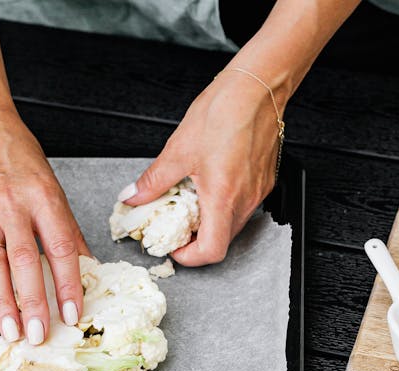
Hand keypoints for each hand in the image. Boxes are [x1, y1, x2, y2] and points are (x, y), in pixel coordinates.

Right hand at [0, 102, 89, 344]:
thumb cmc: (19, 155)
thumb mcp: (51, 186)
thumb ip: (66, 228)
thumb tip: (89, 266)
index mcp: (43, 198)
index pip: (61, 248)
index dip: (69, 284)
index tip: (75, 315)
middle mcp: (12, 206)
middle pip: (26, 261)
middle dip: (34, 302)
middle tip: (39, 335)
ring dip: (2, 302)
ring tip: (10, 333)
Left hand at [119, 70, 282, 265]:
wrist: (258, 86)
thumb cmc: (225, 111)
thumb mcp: (179, 149)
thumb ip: (154, 181)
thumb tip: (133, 196)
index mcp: (223, 197)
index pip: (211, 251)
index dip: (189, 257)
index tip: (174, 247)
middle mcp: (245, 199)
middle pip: (222, 240)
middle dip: (196, 239)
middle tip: (176, 225)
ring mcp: (258, 191)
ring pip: (233, 223)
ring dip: (211, 221)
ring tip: (191, 202)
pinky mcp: (265, 180)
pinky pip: (244, 204)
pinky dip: (224, 204)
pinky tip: (209, 184)